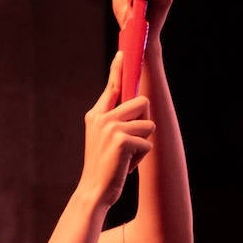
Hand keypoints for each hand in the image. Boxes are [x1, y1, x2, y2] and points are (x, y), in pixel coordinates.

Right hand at [79, 53, 154, 206]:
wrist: (94, 191)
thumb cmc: (106, 166)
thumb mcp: (106, 138)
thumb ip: (116, 119)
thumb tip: (140, 103)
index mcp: (96, 114)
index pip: (112, 85)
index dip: (119, 68)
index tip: (124, 51)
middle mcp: (101, 117)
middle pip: (142, 102)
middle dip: (145, 122)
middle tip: (131, 142)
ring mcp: (110, 127)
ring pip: (148, 124)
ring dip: (143, 142)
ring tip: (126, 155)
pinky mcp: (121, 140)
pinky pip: (147, 142)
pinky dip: (141, 156)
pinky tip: (126, 164)